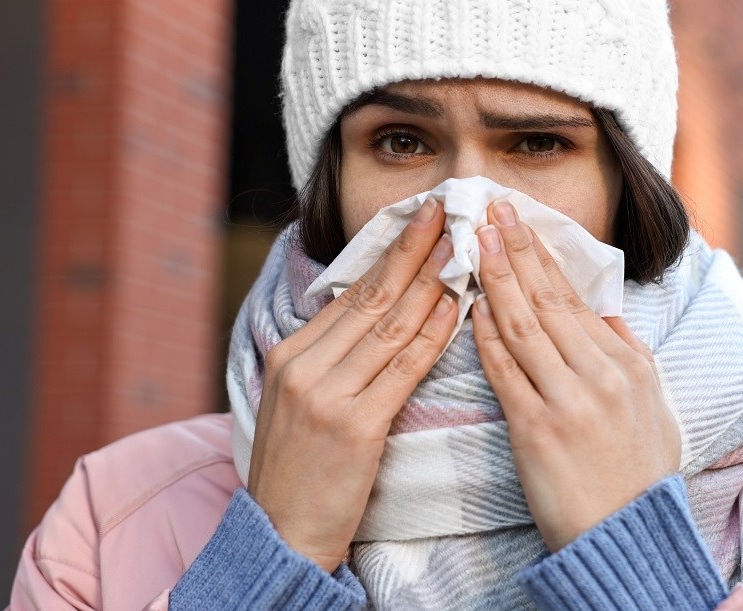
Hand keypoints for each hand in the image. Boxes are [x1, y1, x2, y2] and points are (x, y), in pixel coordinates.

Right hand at [247, 198, 458, 572]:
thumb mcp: (297, 401)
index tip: (419, 219)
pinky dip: (432, 336)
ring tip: (461, 248)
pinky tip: (456, 310)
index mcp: (290, 354)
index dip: (390, 254)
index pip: (350, 293)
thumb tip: (371, 314)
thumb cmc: (299, 468)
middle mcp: (304, 365)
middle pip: (370, 297)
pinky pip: (402, 370)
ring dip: (430, 282)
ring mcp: (326, 394)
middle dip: (413, 250)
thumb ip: (329, 357)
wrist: (281, 530)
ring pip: (390, 326)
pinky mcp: (353, 426)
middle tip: (446, 212)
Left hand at [471, 201, 681, 551]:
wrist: (627, 533)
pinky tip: (469, 306)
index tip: (518, 220)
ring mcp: (567, 399)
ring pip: (523, 325)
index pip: (574, 296)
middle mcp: (600, 373)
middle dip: (516, 249)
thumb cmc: (638, 471)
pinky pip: (505, 370)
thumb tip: (605, 312)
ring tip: (474, 242)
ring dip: (495, 279)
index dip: (542, 255)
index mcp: (626, 363)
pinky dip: (485, 334)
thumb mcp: (653, 405)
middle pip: (547, 299)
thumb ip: (629, 353)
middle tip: (490, 209)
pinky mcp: (536, 429)